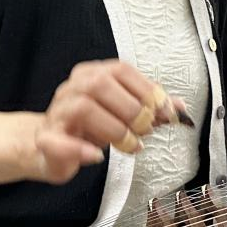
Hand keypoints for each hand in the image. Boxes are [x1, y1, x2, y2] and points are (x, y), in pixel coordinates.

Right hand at [25, 60, 185, 184]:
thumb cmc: (90, 128)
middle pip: (100, 84)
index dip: (146, 89)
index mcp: (91, 74)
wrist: (49, 146)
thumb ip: (149, 109)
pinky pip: (58, 141)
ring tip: (130, 144)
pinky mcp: (46, 140)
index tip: (165, 111)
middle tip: (146, 130)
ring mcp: (57, 113)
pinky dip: (80, 149)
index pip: (121, 70)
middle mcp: (72, 88)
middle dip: (131, 108)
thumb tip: (180, 108)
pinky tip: (97, 156)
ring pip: (82, 107)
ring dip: (113, 128)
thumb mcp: (122, 114)